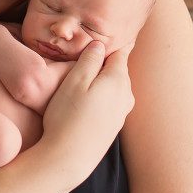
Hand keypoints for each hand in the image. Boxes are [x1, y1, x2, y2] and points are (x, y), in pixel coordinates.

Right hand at [39, 41, 135, 187]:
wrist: (68, 160)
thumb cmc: (66, 117)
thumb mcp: (74, 81)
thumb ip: (89, 59)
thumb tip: (100, 44)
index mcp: (118, 79)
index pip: (120, 50)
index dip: (110, 41)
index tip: (103, 33)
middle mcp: (126, 95)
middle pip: (118, 68)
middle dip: (105, 60)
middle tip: (86, 52)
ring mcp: (121, 112)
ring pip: (114, 85)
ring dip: (101, 79)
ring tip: (82, 75)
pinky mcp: (113, 126)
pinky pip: (110, 101)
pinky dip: (101, 95)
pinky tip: (84, 99)